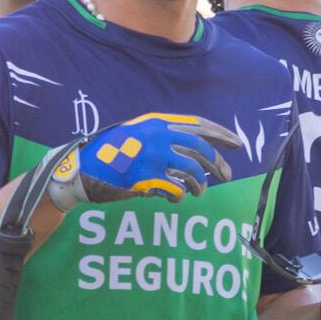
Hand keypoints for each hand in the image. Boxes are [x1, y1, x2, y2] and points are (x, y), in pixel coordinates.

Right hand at [47, 114, 241, 209]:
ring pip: (191, 172)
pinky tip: (175, 197)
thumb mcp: (138, 135)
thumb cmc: (111, 154)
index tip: (237, 144)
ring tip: (198, 191)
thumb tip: (198, 150)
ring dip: (199, 184)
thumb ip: (164, 137)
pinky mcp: (147, 178)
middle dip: (218, 163)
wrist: (83, 168)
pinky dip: (179, 196)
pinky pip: (175, 190)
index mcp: (157, 122)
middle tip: (227, 176)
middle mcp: (157, 136)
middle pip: (200, 149)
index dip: (221, 134)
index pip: (198, 125)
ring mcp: (153, 157)